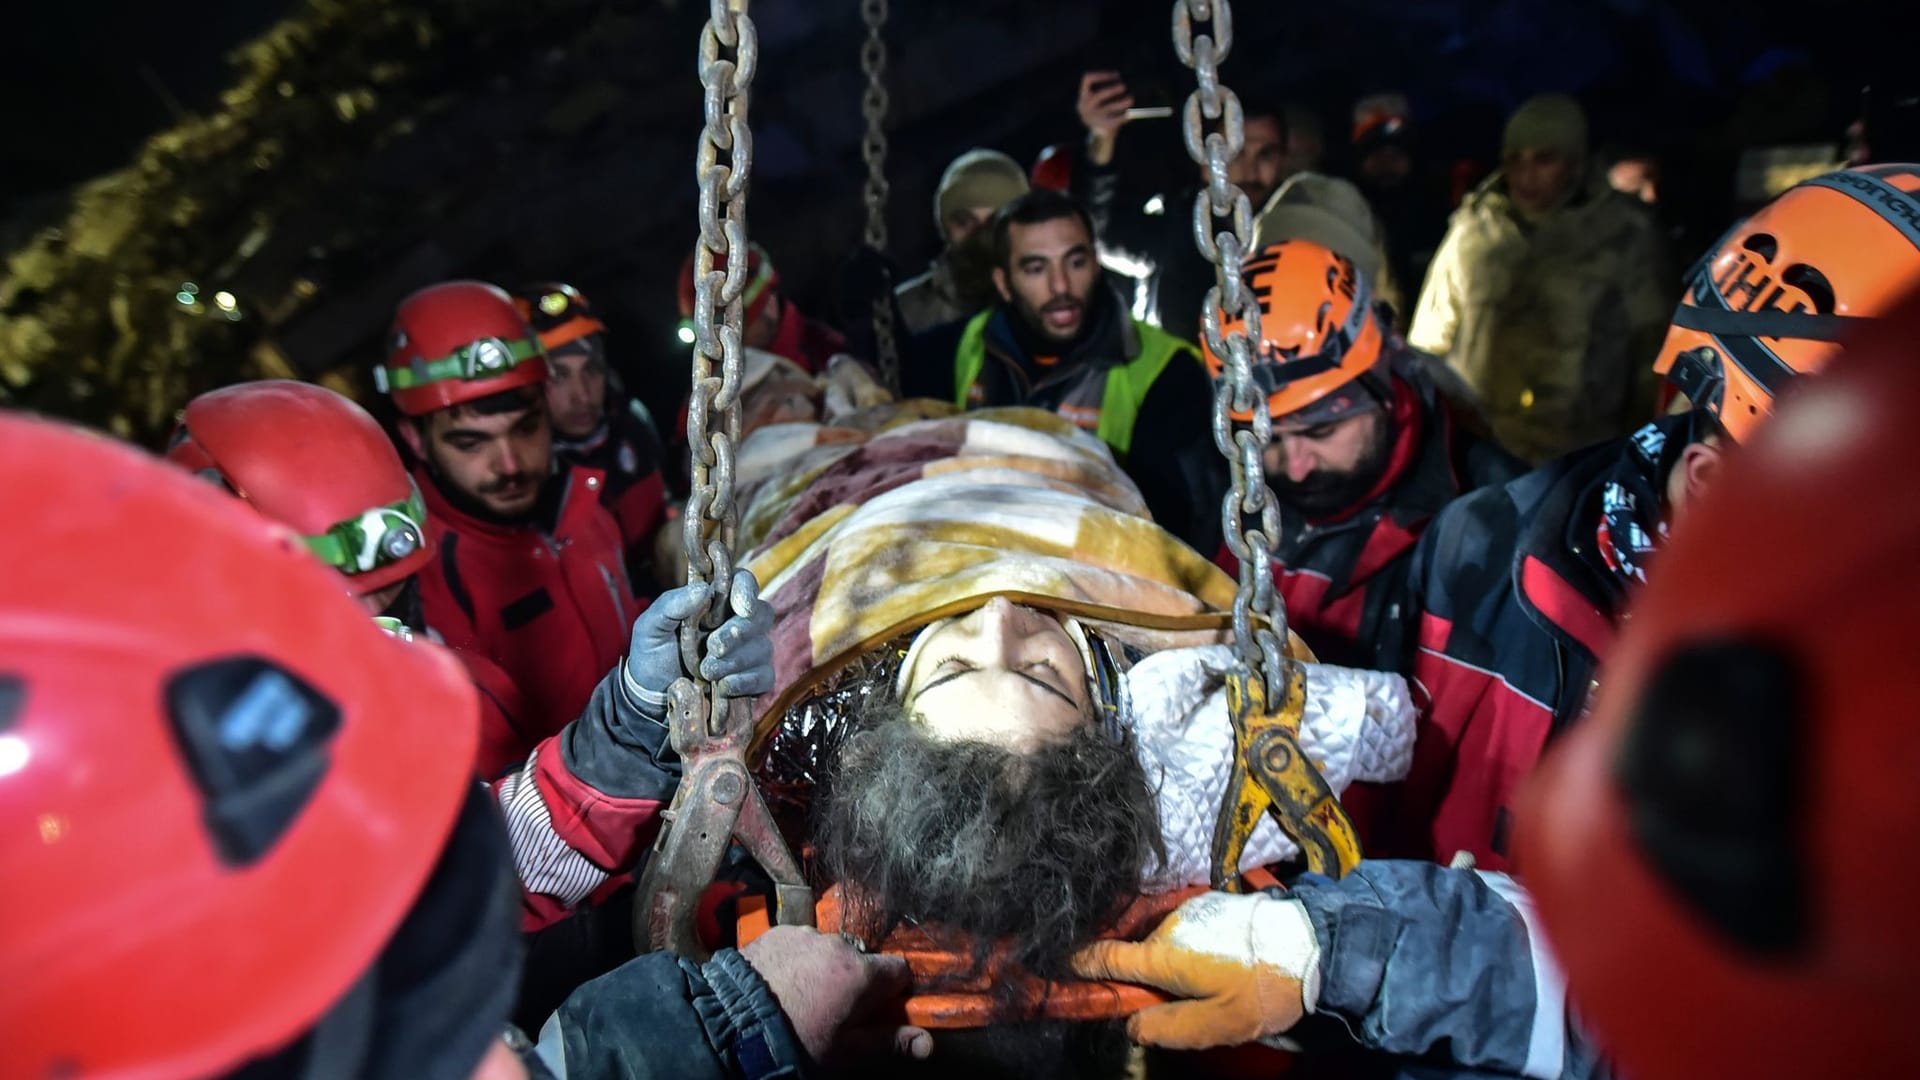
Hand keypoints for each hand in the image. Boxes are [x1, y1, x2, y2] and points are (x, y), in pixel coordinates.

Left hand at [623, 568, 774, 715]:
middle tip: (712, 647)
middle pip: (761, 614)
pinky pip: (765, 676)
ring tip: (706, 671)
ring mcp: (750, 651)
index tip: (740, 607)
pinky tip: (723, 687)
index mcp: (716, 602)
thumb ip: (671, 604)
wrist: (653, 696)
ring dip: (734, 661)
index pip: (744, 582)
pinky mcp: (755, 679)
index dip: (746, 590)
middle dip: (738, 632)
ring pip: (762, 647)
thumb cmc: (653, 653)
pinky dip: (745, 682)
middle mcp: (738, 622)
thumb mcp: (650, 627)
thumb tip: (703, 589)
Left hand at [742, 926, 933, 1063]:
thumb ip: (889, 1041)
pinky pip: (798, 941)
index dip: (891, 990)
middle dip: (854, 977)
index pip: (898, 969)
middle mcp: (837, 944)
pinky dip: (796, 957)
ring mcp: (804, 934)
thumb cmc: (795, 1042)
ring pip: (828, 948)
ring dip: (824, 965)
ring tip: (800, 993)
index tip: (876, 1007)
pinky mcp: (776, 931)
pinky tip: (780, 981)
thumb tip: (928, 1045)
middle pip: (861, 957)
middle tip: (832, 1006)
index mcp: (860, 973)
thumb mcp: (845, 1050)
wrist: (731, 1025)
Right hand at [1072, 891, 1318, 1049]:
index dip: (1081, 965)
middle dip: (1137, 973)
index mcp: (1161, 956)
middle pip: (1133, 949)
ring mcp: (1189, 909)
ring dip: (1164, 958)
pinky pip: (1181, 925)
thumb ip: (1166, 1028)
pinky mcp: (1210, 902)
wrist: (1310, 948)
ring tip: (1198, 983)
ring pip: (1159, 937)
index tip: (1064, 969)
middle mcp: (1167, 924)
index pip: (1104, 957)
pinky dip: (1182, 943)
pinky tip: (1211, 961)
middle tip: (1162, 1000)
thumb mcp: (1213, 1026)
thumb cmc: (1259, 990)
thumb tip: (1132, 1026)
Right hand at [1077, 71, 1132, 164]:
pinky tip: (1130, 114)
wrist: (1100, 138)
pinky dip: (1124, 116)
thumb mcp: (1101, 101)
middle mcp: (1085, 108)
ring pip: (1110, 107)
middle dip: (1112, 90)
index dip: (1102, 75)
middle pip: (1099, 95)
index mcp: (1083, 98)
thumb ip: (1109, 89)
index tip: (1117, 75)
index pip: (1088, 80)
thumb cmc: (1102, 113)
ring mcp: (1093, 119)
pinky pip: (1116, 119)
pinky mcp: (1103, 127)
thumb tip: (1121, 81)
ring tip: (1131, 99)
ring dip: (1121, 102)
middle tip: (1124, 86)